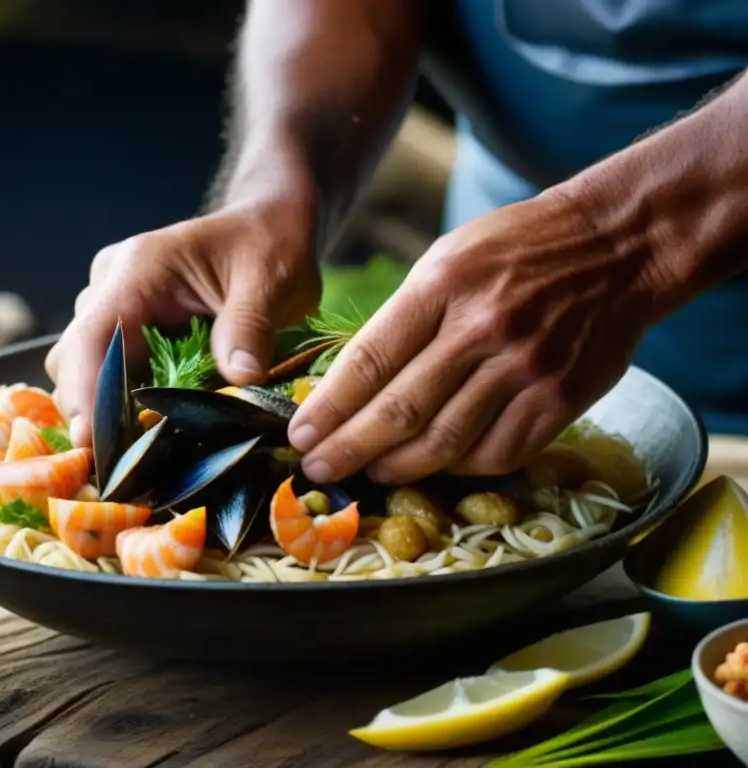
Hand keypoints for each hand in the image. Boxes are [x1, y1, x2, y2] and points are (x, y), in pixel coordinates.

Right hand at [46, 199, 320, 446]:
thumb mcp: (268, 280)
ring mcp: (117, 308)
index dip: (86, 389)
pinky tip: (145, 437)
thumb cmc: (268, 245)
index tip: (92, 440)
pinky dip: (123, 406)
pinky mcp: (130, 331)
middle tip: (121, 466)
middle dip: (92, 411)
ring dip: (105, 411)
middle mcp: (114, 287)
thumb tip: (241, 379)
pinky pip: (111, 374)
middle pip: (75, 359)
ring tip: (135, 456)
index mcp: (139, 269)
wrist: (268, 227)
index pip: (94, 334)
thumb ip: (249, 327)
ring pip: (85, 370)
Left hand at [287, 190, 660, 484]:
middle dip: (349, 448)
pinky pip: (498, 453)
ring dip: (397, 467)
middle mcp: (481, 329)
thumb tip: (354, 382)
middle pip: (400, 409)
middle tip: (317, 468)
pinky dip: (459, 468)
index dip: (329, 407)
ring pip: (445, 441)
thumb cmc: (518, 248)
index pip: (369, 360)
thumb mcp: (448, 258)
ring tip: (369, 474)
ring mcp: (524, 368)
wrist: (618, 245)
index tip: (300, 433)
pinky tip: (435, 467)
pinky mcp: (560, 399)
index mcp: (443, 285)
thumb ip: (405, 318)